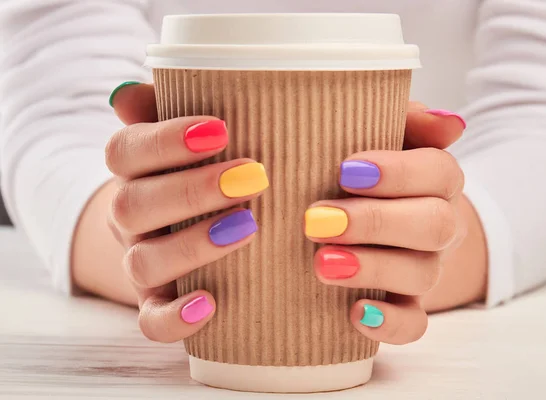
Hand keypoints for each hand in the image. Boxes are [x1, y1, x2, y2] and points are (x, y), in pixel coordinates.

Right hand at [104, 82, 268, 342]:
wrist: (179, 232)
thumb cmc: (198, 172)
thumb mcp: (187, 139)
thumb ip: (165, 110)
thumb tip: (128, 92)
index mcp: (134, 173)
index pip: (125, 152)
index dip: (165, 141)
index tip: (220, 130)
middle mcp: (130, 218)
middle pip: (133, 204)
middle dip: (192, 190)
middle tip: (252, 176)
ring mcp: (141, 263)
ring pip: (143, 261)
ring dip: (192, 245)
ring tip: (247, 227)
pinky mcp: (157, 304)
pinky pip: (150, 320)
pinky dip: (174, 316)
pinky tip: (211, 303)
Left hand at [305, 103, 468, 344]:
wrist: (391, 227)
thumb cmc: (376, 175)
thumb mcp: (390, 138)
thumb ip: (409, 121)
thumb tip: (448, 121)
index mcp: (437, 179)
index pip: (438, 171)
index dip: (398, 172)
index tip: (346, 170)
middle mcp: (440, 224)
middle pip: (433, 225)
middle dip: (375, 222)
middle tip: (318, 220)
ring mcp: (427, 267)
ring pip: (421, 274)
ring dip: (372, 268)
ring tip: (321, 263)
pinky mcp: (409, 305)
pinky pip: (414, 324)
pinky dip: (388, 322)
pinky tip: (354, 312)